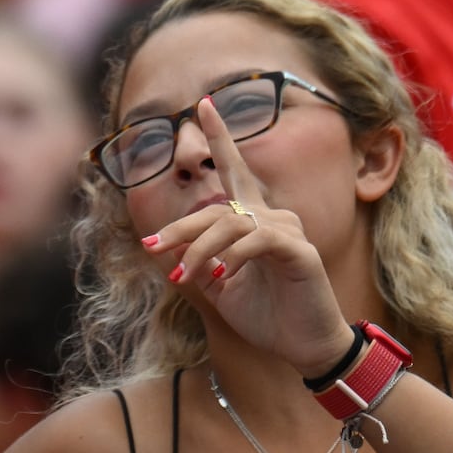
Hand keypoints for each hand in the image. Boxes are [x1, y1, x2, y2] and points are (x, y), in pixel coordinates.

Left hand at [141, 96, 353, 375]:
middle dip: (180, 228)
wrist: (301, 347)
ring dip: (201, 250)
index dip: (221, 136)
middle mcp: (273, 215)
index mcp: (253, 218)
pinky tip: (224, 275)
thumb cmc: (263, 313)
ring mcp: (288, 230)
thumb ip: (200, 257)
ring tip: (184, 277)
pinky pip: (256, 240)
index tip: (203, 104)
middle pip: (216, 207)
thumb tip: (174, 244)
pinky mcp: (299, 250)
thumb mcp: (219, 283)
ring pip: (230, 223)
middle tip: (152, 248)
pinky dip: (233, 256)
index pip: (235, 170)